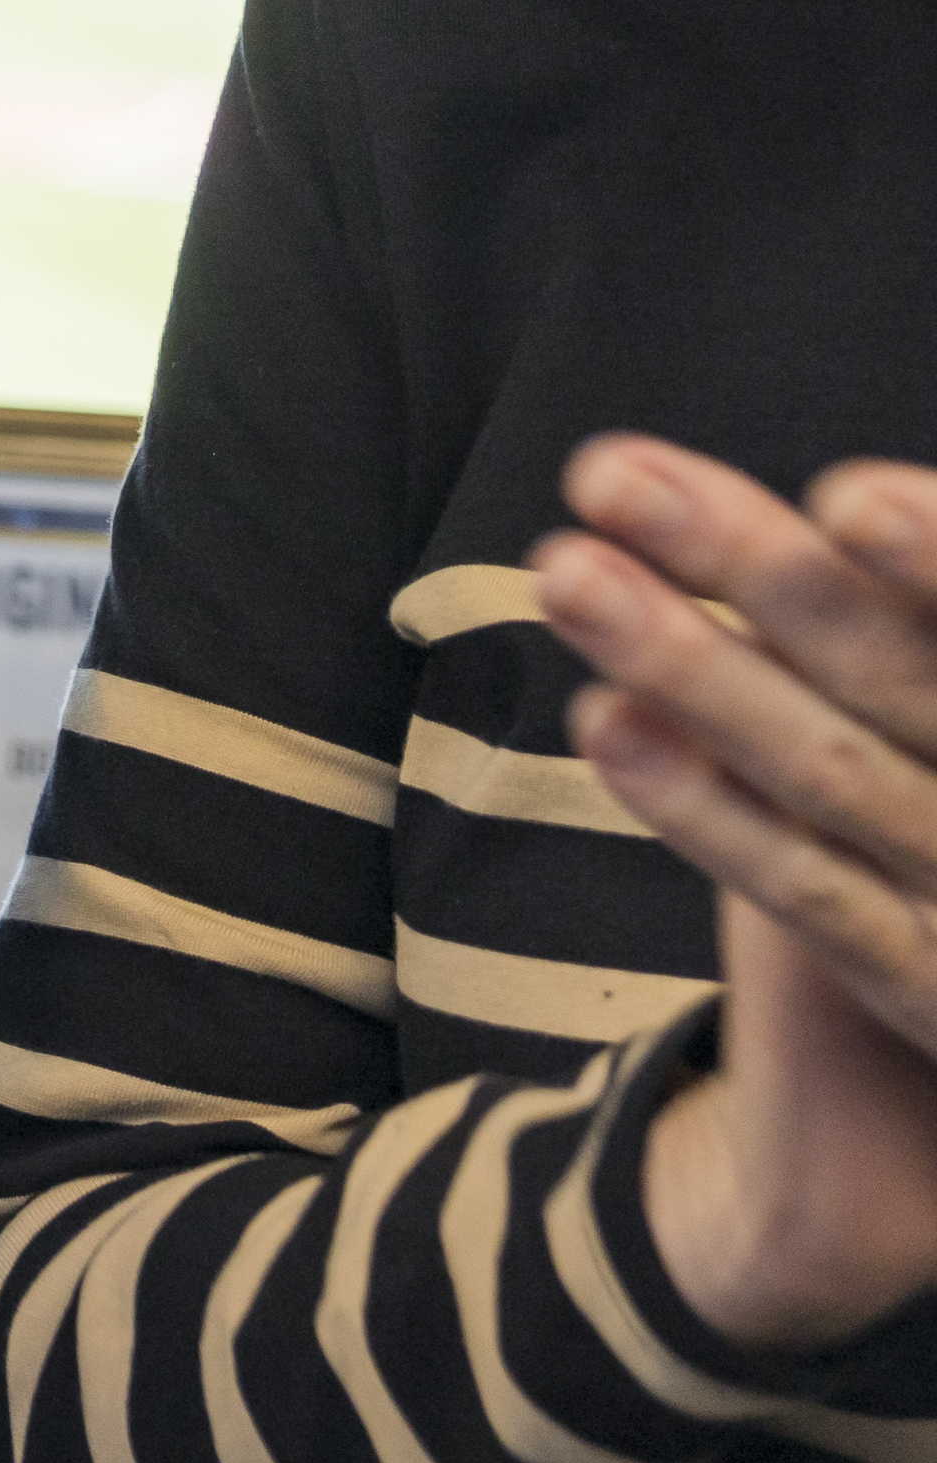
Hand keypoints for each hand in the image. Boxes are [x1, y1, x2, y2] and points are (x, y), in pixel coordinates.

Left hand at [541, 435, 936, 1346]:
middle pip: (897, 675)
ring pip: (831, 773)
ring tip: (563, 571)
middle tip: (606, 473)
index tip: (842, 496)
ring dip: (692, 670)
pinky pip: (809, 896)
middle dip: (755, 567)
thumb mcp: (936, 707)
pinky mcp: (928, 989)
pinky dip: (706, 811)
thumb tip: (795, 508)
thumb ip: (899, 627)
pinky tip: (603, 723)